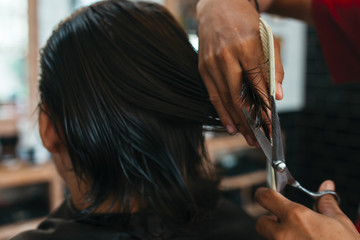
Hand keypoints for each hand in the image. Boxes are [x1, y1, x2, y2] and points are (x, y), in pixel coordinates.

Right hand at [196, 0, 283, 144]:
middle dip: (247, 121)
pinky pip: (211, 93)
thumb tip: (277, 95)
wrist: (218, 5)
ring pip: (221, 98)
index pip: (256, 84)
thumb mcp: (267, 39)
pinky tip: (228, 122)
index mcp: (245, 47)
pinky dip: (220, 110)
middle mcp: (225, 56)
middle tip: (255, 139)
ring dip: (233, 120)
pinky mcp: (202, 66)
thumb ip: (274, 68)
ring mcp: (210, 62)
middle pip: (236, 96)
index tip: (270, 123)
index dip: (263, 106)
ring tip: (242, 136)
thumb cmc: (245, 21)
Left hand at [255, 180, 359, 239]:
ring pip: (270, 239)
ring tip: (299, 237)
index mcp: (296, 217)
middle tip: (284, 221)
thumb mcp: (339, 222)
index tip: (264, 194)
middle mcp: (284, 234)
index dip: (263, 193)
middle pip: (260, 223)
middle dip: (269, 220)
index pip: (265, 197)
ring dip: (279, 236)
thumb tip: (326, 187)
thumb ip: (326, 203)